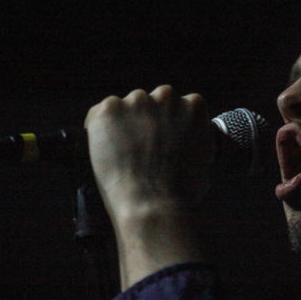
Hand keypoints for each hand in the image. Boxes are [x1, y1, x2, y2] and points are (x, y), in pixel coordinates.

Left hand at [84, 85, 209, 288]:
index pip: (181, 104)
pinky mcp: (109, 110)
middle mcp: (165, 96)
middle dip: (146, 120)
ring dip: (122, 124)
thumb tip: (189, 153)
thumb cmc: (180, 192)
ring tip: (121, 154)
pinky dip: (98, 130)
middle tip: (141, 148)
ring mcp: (136, 101)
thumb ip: (195, 146)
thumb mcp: (203, 163)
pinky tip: (103, 150)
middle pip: (151, 102)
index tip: (165, 139)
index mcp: (193, 105)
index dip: (171, 123)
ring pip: (124, 108)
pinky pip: (99, 115)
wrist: (152, 203)